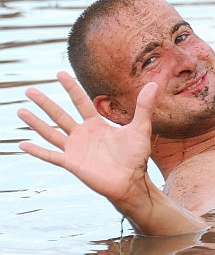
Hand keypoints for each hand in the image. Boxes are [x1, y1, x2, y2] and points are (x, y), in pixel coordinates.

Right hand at [17, 71, 155, 205]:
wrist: (132, 181)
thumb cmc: (136, 156)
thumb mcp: (140, 128)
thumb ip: (144, 106)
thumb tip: (154, 84)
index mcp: (97, 125)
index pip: (80, 101)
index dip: (70, 87)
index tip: (59, 73)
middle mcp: (83, 135)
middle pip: (60, 115)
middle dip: (45, 102)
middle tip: (29, 89)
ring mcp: (75, 149)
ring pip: (51, 132)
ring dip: (36, 122)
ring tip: (20, 111)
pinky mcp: (72, 163)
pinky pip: (50, 155)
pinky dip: (37, 150)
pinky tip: (22, 144)